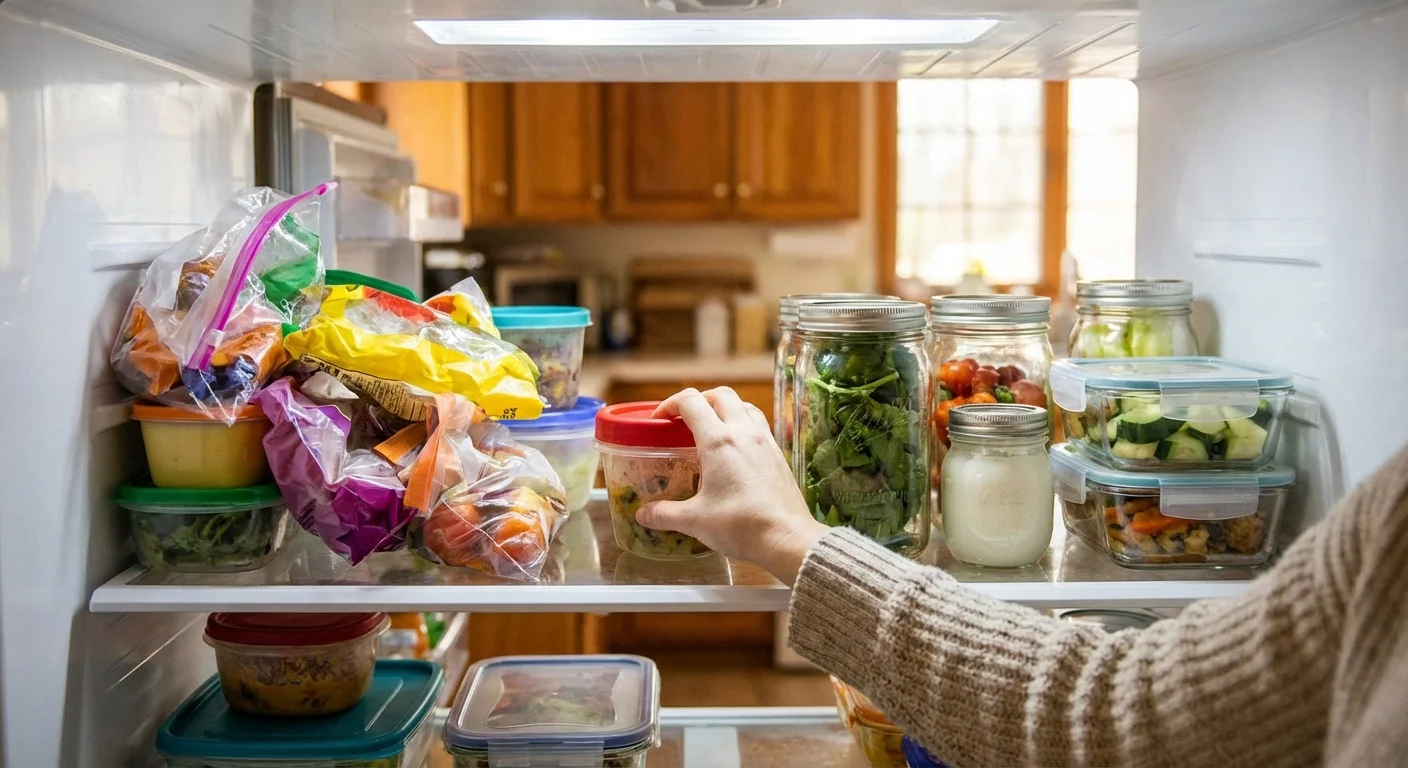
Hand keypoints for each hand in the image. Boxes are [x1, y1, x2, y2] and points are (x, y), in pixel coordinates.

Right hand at [636, 387, 830, 585]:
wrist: (787, 537)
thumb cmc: (740, 525)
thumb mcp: (694, 520)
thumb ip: (664, 514)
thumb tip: (643, 515)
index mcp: (718, 441)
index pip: (691, 402)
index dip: (670, 404)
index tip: (660, 419)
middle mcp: (743, 432)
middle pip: (721, 395)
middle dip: (699, 399)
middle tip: (685, 418)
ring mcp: (765, 441)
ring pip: (745, 405)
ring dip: (726, 407)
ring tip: (713, 427)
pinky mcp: (778, 455)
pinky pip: (760, 425)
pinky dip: (744, 425)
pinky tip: (738, 448)